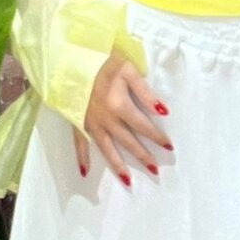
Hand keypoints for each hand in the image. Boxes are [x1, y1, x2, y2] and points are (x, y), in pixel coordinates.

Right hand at [74, 51, 171, 185]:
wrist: (71, 57)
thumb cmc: (103, 61)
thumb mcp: (128, 70)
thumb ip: (145, 92)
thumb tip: (163, 111)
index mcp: (119, 106)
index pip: (143, 126)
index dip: (157, 137)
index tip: (169, 147)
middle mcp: (105, 119)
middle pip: (127, 141)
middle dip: (142, 156)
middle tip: (155, 171)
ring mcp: (90, 122)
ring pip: (106, 148)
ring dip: (117, 165)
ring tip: (128, 181)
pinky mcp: (77, 121)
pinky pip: (79, 143)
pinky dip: (82, 157)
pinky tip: (85, 172)